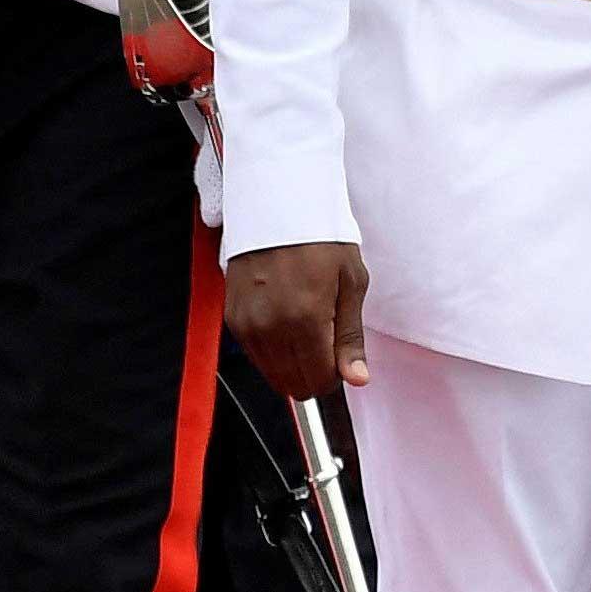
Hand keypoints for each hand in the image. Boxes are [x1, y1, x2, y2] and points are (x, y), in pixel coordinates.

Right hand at [227, 240, 371, 402]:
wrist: (278, 207)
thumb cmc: (319, 238)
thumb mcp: (352, 283)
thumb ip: (351, 337)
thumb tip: (356, 378)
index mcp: (306, 319)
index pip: (319, 380)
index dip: (335, 374)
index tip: (339, 356)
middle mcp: (271, 327)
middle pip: (294, 384)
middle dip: (314, 372)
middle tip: (325, 341)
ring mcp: (248, 325)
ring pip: (273, 374)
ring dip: (292, 363)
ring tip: (305, 326)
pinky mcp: (233, 318)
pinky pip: (255, 355)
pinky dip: (272, 350)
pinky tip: (285, 322)